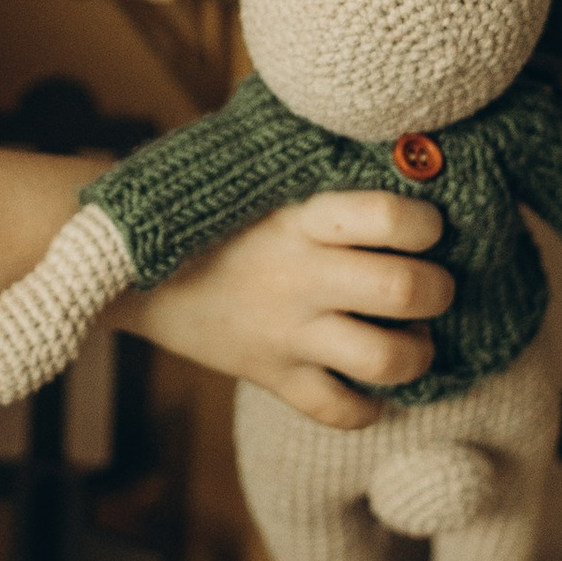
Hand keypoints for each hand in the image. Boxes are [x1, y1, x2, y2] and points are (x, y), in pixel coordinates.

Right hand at [117, 190, 451, 430]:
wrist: (125, 269)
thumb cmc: (204, 212)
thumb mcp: (255, 177)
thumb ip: (315, 172)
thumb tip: (393, 150)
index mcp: (298, 218)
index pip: (389, 218)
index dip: (425, 224)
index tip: (426, 226)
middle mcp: (299, 277)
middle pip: (404, 291)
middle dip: (436, 290)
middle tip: (430, 285)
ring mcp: (286, 333)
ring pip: (386, 360)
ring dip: (416, 353)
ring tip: (410, 339)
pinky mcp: (270, 376)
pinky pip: (341, 411)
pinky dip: (368, 406)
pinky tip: (368, 384)